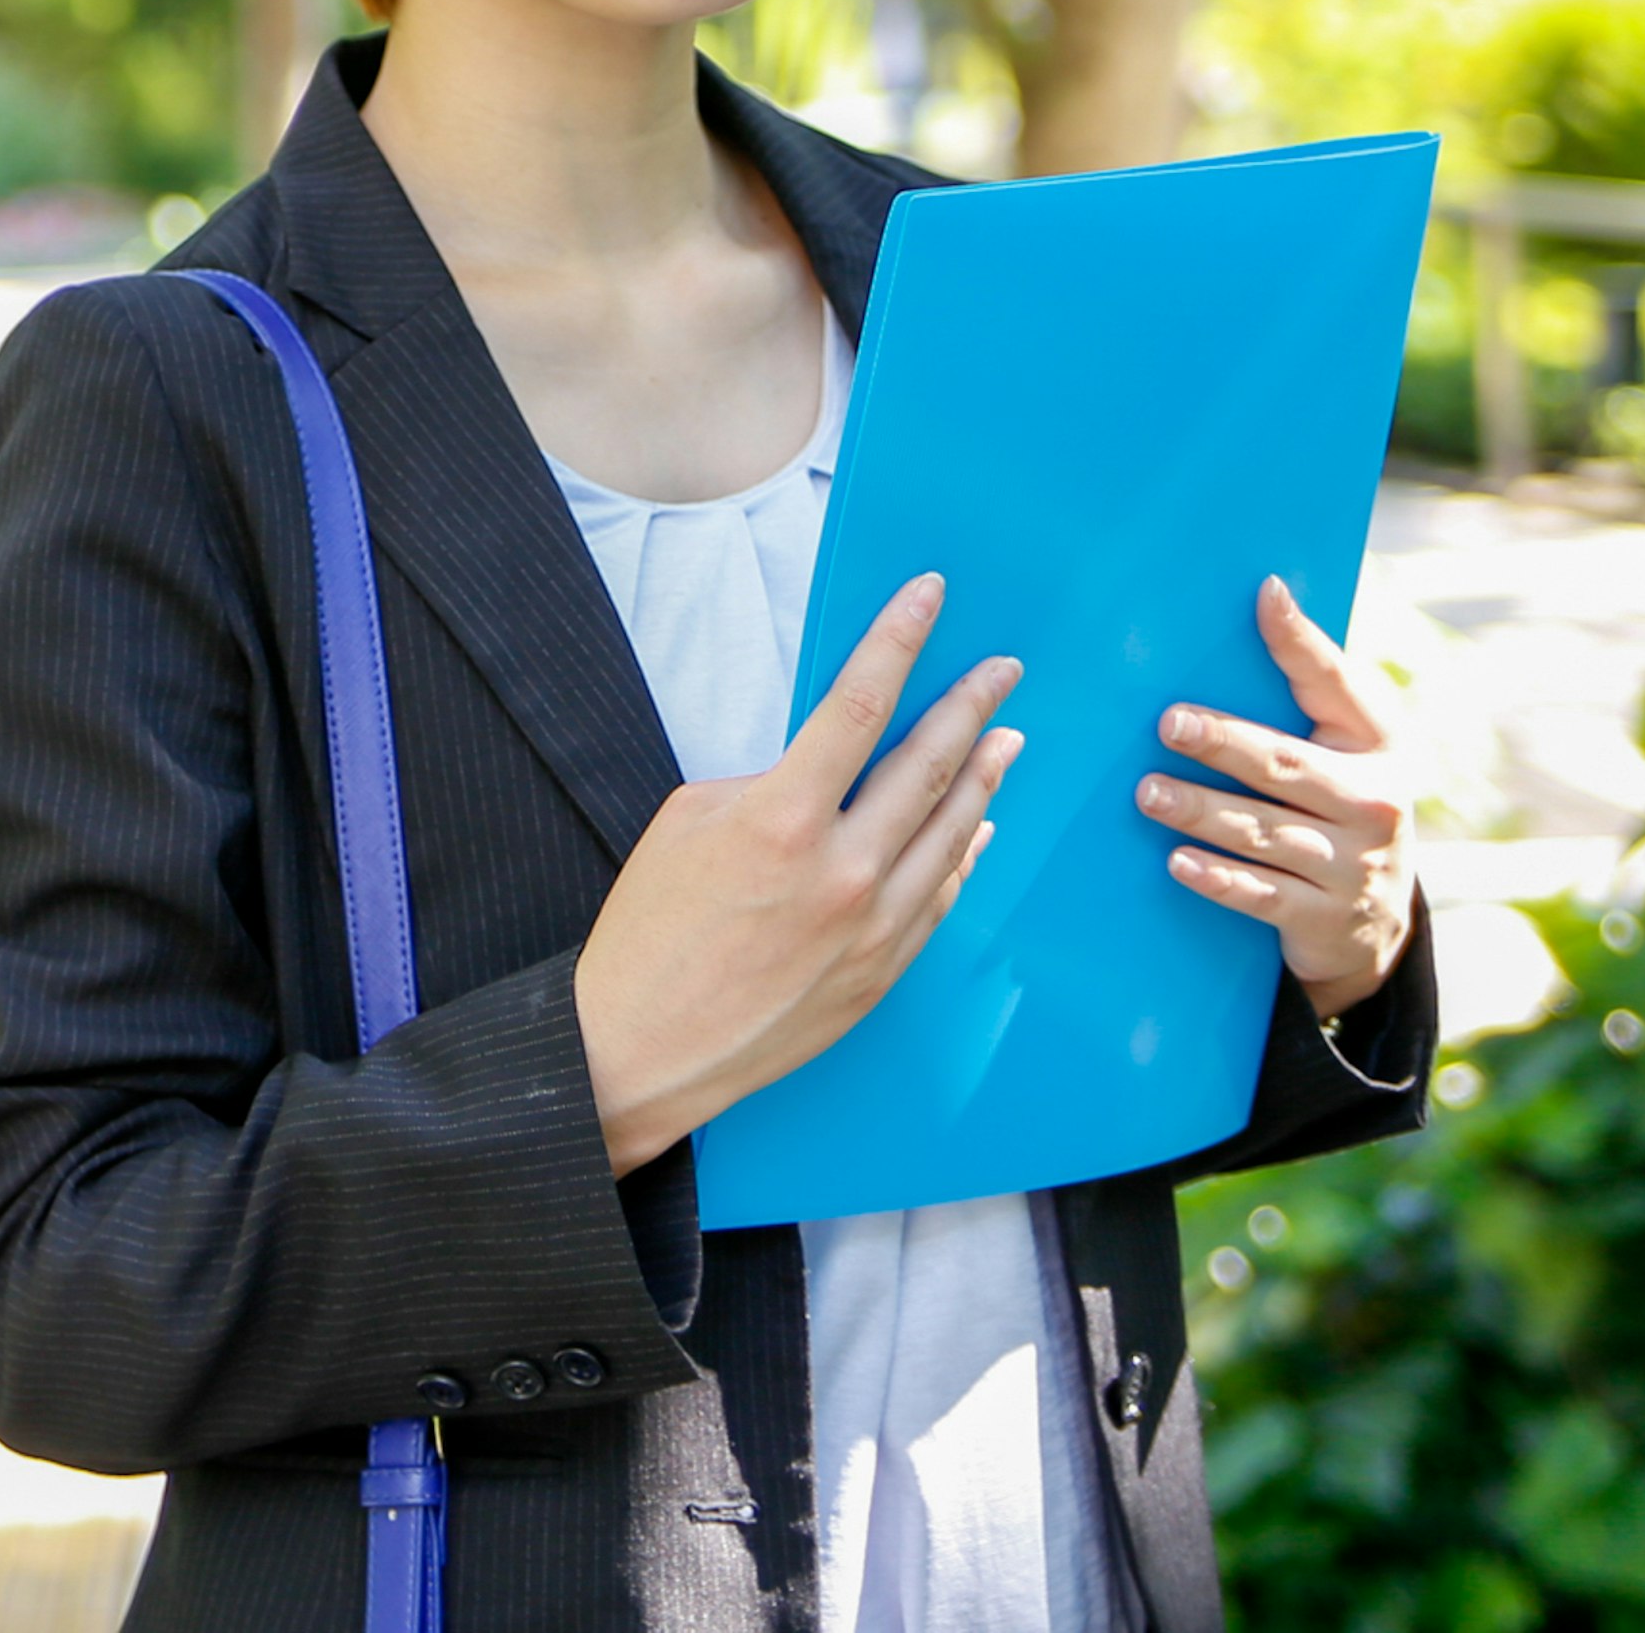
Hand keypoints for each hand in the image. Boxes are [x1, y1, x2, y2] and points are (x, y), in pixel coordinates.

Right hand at [575, 573, 1019, 1176]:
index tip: (930, 594)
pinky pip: (940, 899)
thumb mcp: (690, 820)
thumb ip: (770, 781)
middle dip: (971, 705)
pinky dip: (963, 855)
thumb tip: (829, 771)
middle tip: (1002, 670)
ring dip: (984, 777)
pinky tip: (977, 828)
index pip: (860, 702)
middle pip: (928, 765)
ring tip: (1007, 738)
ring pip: (951, 834)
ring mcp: (872, 930)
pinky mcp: (881, 975)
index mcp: (784, 819)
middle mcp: (843, 873)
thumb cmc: (650, 931)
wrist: (637, 1051)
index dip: (900, 637)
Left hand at [1135, 575, 1416, 1020]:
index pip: (1338, 683)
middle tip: (1168, 724)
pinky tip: (1177, 861)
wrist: (1377, 923)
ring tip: (1148, 792)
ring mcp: (1353, 865)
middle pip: (1288, 765)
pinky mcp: (1324, 918)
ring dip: (1202, 811)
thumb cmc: (1344, 802)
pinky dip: (1219, 878)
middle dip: (1226, 743)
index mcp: (1380, 742)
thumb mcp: (1349, 745)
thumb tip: (1266, 591)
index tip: (1262, 594)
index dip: (1301, 641)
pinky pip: (1262, 895)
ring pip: (1265, 831)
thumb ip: (1311, 681)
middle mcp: (1376, 801)